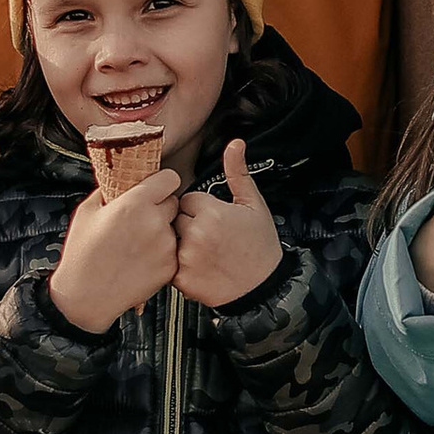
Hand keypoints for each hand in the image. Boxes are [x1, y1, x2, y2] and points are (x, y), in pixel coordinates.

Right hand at [50, 163, 182, 331]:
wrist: (86, 296)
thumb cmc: (83, 255)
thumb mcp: (87, 211)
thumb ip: (108, 190)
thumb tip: (121, 178)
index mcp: (134, 204)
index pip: (170, 178)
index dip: (161, 182)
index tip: (156, 186)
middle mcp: (155, 223)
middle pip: (173, 201)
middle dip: (160, 206)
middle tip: (140, 218)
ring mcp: (165, 246)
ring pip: (173, 226)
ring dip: (161, 230)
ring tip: (136, 243)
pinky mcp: (170, 266)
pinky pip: (173, 249)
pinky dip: (162, 251)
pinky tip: (140, 258)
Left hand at [174, 140, 285, 308]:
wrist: (264, 288)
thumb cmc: (260, 247)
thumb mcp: (254, 205)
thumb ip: (238, 173)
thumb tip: (235, 144)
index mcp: (212, 213)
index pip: (187, 199)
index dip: (201, 208)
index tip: (214, 219)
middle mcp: (196, 235)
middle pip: (176, 218)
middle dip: (189, 224)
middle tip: (211, 236)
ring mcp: (187, 258)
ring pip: (171, 240)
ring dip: (182, 244)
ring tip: (206, 252)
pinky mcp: (182, 279)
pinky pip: (169, 264)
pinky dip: (180, 266)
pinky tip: (201, 267)